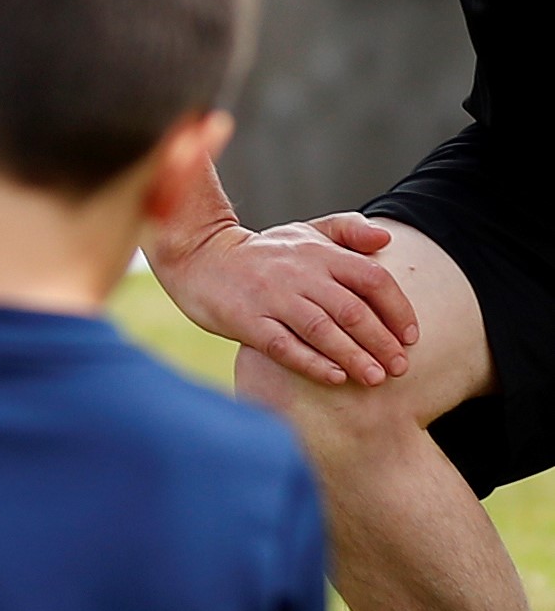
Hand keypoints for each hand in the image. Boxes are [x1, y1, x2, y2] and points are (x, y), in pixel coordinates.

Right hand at [154, 213, 419, 386]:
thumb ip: (347, 231)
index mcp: (318, 253)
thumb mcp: (304, 232)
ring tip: (376, 379)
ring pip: (323, 331)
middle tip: (400, 368)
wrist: (199, 258)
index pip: (373, 280)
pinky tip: (335, 378)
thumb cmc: (263, 253)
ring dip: (355, 357)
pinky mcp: (246, 320)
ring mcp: (271, 297)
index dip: (399, 310)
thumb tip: (387, 241)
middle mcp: (298, 274)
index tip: (411, 338)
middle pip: (352, 310)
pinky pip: (285, 346)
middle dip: (382, 342)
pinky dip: (313, 363)